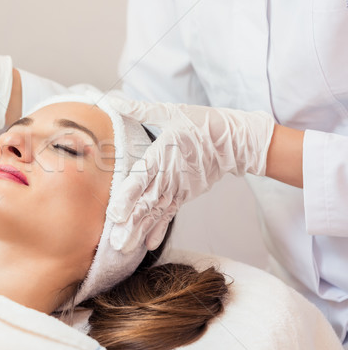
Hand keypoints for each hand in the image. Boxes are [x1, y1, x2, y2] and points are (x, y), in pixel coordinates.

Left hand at [106, 100, 274, 252]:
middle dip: (130, 224)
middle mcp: (170, 176)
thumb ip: (140, 110)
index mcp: (162, 155)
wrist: (235, 140)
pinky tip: (148, 244)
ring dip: (140, 230)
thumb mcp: (169, 112)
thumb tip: (113, 101)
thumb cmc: (200, 123)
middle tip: (115, 243)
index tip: (114, 214)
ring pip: (156, 212)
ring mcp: (179, 188)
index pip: (141, 179)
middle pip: (147, 203)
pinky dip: (159, 229)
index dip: (128, 197)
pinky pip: (170, 213)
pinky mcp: (186, 194)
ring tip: (124, 248)